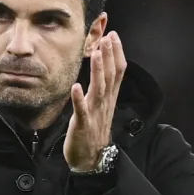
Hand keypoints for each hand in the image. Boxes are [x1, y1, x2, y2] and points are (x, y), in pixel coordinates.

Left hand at [64, 32, 127, 171]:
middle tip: (107, 37)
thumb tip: (104, 68)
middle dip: (109, 56)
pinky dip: (79, 99)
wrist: (91, 159)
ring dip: (98, 71)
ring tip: (96, 53)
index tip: (113, 35)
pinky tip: (76, 87)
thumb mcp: (101, 107)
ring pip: (98, 90)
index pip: (117, 72)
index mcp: (109, 98)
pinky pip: (81, 111)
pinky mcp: (82, 125)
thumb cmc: (93, 131)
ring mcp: (94, 114)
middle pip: (110, 77)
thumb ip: (103, 88)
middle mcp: (104, 104)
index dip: (117, 53)